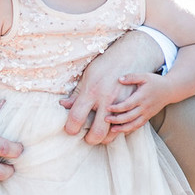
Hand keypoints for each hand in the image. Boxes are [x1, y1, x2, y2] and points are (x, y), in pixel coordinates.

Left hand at [61, 30, 163, 144]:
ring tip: (98, 135)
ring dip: (104, 138)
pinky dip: (119, 131)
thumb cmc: (106, 66)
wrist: (132, 56)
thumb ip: (77, 93)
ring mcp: (122, 104)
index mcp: (92, 91)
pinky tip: (112, 129)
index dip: (71, 128)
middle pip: (97, 130)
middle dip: (90, 139)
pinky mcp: (131, 105)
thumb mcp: (89, 76)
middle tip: (86, 138)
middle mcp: (107, 99)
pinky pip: (127, 127)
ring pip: (113, 132)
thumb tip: (62, 104)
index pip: (77, 117)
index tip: (71, 130)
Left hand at [106, 73, 170, 133]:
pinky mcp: (148, 117)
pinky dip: (130, 129)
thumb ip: (132, 77)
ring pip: (134, 124)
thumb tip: (119, 79)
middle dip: (117, 120)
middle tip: (105, 119)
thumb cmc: (155, 82)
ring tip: (112, 130)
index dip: (117, 108)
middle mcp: (144, 107)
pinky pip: (138, 125)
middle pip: (129, 117)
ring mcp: (147, 114)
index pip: (128, 105)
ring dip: (123, 128)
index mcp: (142, 97)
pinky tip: (121, 130)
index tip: (107, 107)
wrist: (170, 90)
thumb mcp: (144, 76)